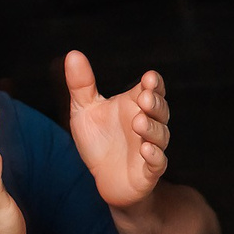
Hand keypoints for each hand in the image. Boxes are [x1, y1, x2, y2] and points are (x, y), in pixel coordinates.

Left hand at [66, 50, 168, 209]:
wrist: (105, 180)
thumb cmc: (99, 141)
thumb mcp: (85, 110)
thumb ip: (81, 84)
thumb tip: (73, 54)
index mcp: (135, 105)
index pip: (152, 90)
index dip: (154, 84)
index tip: (149, 78)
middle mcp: (148, 124)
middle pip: (160, 110)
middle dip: (155, 103)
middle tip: (144, 98)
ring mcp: (151, 147)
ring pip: (160, 135)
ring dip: (152, 128)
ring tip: (138, 122)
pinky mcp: (150, 171)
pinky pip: (158, 162)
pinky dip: (154, 156)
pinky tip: (146, 149)